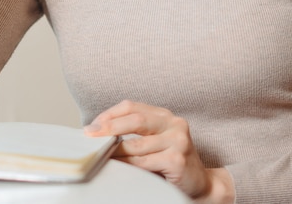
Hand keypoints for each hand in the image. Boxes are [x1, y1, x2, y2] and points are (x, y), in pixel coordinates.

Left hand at [84, 100, 233, 202]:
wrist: (201, 184)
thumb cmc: (172, 162)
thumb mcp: (155, 141)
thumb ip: (135, 133)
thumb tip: (100, 132)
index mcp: (165, 115)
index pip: (132, 106)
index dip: (110, 114)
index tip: (93, 125)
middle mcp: (174, 123)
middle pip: (135, 119)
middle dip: (109, 127)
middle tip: (90, 135)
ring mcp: (178, 141)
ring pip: (137, 144)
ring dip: (115, 150)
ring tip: (101, 153)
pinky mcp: (177, 160)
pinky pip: (144, 162)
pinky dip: (128, 164)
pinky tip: (119, 166)